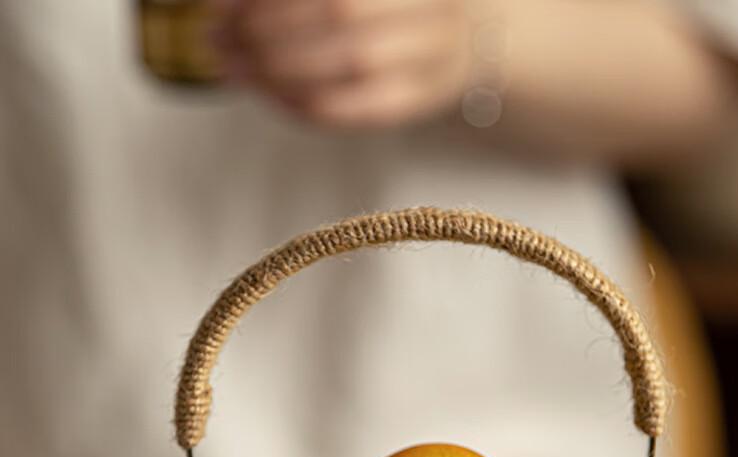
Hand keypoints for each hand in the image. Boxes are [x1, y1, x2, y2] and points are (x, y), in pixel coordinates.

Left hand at [213, 0, 472, 127]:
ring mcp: (430, 53)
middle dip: (264, 30)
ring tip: (233, 68)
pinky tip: (269, 94)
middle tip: (217, 39)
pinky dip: (303, 103)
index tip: (220, 9)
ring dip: (277, 71)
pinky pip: (356, 109)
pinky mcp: (418, 99)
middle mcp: (428, 4)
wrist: (466, 36)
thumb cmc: (392, 1)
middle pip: (340, 13)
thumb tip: (230, 7)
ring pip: (349, 64)